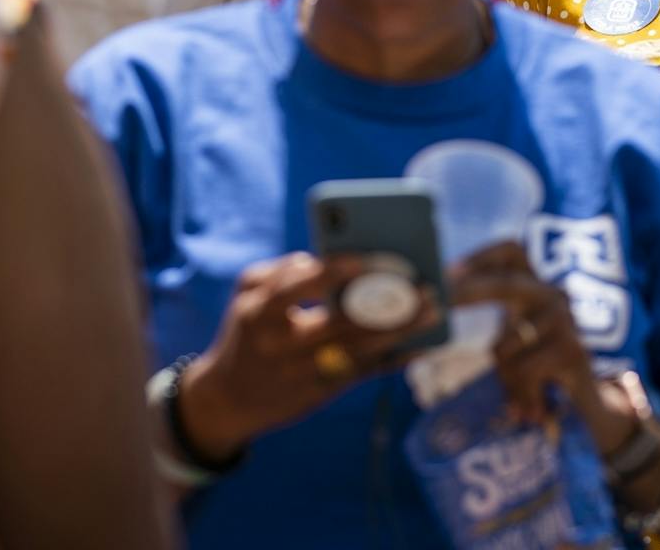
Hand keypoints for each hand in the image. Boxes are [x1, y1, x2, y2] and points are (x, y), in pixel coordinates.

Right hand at [181, 252, 439, 460]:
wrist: (227, 400)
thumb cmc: (246, 331)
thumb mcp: (245, 294)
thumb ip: (280, 271)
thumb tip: (322, 260)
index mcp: (257, 314)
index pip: (295, 288)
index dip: (331, 273)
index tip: (367, 258)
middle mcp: (280, 346)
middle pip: (339, 324)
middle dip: (384, 305)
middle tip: (421, 286)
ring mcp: (303, 374)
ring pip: (359, 350)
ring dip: (400, 330)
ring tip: (433, 310)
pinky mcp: (321, 394)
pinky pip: (364, 374)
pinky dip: (396, 359)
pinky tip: (425, 345)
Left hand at [452, 242, 635, 450]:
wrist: (587, 405)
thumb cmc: (539, 370)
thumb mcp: (511, 340)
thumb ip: (487, 322)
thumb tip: (434, 316)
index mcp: (534, 285)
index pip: (510, 251)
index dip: (479, 256)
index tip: (448, 272)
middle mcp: (552, 295)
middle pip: (506, 283)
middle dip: (470, 292)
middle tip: (441, 305)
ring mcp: (565, 320)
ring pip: (506, 345)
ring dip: (502, 375)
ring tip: (517, 391)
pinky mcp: (572, 350)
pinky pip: (524, 371)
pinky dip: (521, 393)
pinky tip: (533, 405)